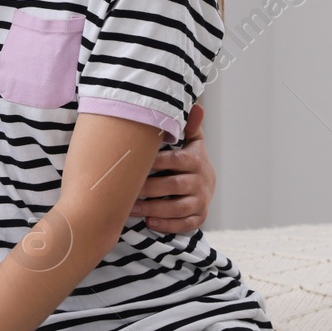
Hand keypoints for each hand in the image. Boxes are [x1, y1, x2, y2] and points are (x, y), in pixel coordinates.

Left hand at [129, 103, 213, 234]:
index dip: (155, 163)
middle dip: (148, 189)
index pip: (175, 160)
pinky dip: (168, 224)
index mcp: (195, 159)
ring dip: (153, 208)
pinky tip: (149, 221)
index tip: (134, 164)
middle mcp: (201, 181)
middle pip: (174, 185)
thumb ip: (188, 125)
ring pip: (178, 207)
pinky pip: (185, 224)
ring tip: (131, 208)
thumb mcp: (191, 140)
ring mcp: (201, 200)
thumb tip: (197, 106)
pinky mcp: (199, 217)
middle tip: (125, 189)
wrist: (206, 183)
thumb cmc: (189, 159)